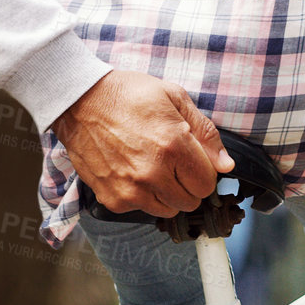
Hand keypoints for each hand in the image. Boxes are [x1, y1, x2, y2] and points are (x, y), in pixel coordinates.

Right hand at [52, 71, 234, 217]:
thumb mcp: (173, 97)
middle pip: (190, 201)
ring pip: (167, 210)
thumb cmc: (126, 94)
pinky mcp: (113, 199)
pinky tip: (131, 172)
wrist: (79, 101)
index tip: (193, 162)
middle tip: (172, 164)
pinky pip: (140, 210)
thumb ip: (205, 132)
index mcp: (174, 146)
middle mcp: (154, 173)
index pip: (207, 184)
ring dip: (166, 194)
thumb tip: (226, 165)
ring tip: (151, 167)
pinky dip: (140, 196)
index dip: (203, 172)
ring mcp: (132, 190)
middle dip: (187, 184)